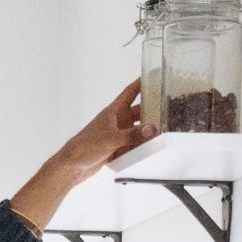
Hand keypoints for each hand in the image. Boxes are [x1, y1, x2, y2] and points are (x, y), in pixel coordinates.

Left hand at [7, 80, 152, 229]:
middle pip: (140, 112)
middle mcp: (118, 121)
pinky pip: (134, 145)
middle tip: (169, 109)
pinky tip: (151, 150)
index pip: (130, 92)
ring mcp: (118, 135)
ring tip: (165, 132)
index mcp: (114, 112)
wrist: (72, 167)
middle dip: (153, 111)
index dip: (141, 83)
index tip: (153, 75)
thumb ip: (132, 135)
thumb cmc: (85, 146)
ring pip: (139, 130)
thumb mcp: (111, 139)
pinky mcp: (117, 148)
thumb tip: (152, 129)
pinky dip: (142, 147)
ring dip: (148, 132)